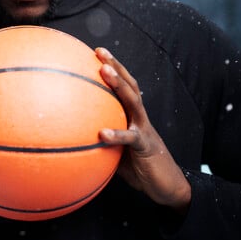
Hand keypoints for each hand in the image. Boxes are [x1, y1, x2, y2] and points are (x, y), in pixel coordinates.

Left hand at [95, 47, 191, 213]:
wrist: (168, 188)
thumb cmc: (139, 169)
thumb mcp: (116, 152)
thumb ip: (99, 142)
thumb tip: (71, 139)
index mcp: (132, 117)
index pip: (123, 88)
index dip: (113, 70)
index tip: (96, 53)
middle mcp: (140, 118)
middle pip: (129, 86)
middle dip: (115, 66)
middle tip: (99, 51)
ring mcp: (145, 130)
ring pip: (133, 102)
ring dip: (120, 85)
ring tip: (105, 72)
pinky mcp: (146, 147)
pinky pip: (130, 138)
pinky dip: (117, 134)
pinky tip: (102, 132)